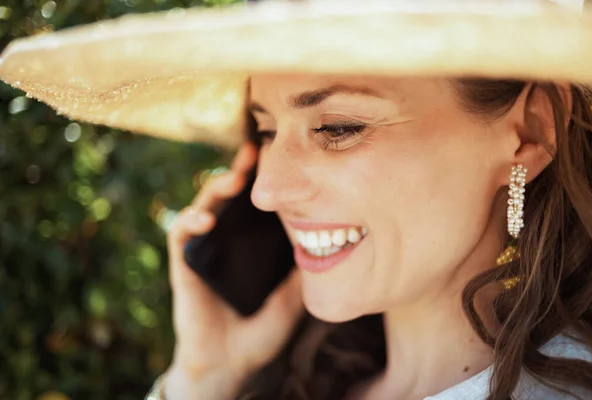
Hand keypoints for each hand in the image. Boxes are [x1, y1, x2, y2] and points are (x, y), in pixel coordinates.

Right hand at [164, 143, 303, 398]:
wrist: (231, 364)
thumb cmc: (261, 332)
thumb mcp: (292, 298)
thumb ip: (304, 272)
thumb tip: (334, 245)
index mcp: (250, 246)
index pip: (254, 204)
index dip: (262, 181)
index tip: (277, 157)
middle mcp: (226, 242)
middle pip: (229, 198)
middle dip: (239, 172)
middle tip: (254, 153)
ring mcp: (203, 250)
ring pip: (204, 207)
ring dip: (215, 190)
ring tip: (233, 180)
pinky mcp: (183, 265)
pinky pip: (180, 236)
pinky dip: (190, 222)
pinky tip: (206, 219)